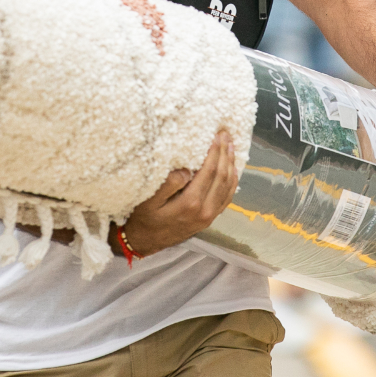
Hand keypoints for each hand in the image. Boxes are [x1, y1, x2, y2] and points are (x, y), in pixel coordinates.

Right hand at [121, 130, 238, 256]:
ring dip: (231, 164)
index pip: (209, 171)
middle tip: (226, 134)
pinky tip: (232, 170)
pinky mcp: (209, 219)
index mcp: (191, 203)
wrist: (145, 242)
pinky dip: (232, 182)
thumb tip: (186, 170)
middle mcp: (204, 210)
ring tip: (231, 146)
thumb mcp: (148, 200)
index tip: (217, 134)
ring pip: (227, 186)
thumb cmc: (143, 218)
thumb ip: (168, 184)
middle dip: (225, 153)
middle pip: (221, 176)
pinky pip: (226, 198)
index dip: (215, 151)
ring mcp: (209, 216)